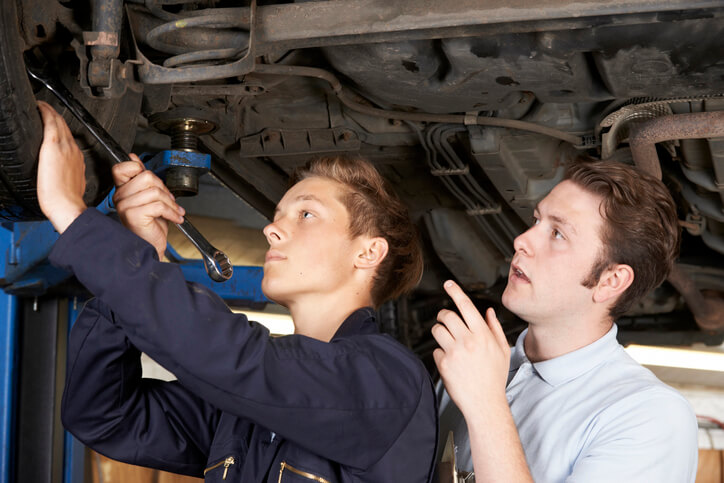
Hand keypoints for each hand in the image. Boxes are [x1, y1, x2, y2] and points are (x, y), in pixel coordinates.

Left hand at [36, 101, 86, 232]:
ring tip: (43, 106)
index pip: (69, 137)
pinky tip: (40, 107)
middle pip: (65, 126)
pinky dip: (46, 112)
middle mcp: (73, 150)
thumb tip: (64, 174)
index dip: (62, 126)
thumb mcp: (74, 183)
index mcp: (78, 158)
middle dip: (56, 115)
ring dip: (51, 112)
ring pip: (58, 122)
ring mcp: (64, 147)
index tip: (54, 122)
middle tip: (46, 107)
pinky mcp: (52, 146)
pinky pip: (50, 123)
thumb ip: (70, 174)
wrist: (66, 204)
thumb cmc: (68, 199)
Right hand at [112, 157, 184, 258]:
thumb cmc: (150, 225)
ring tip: (173, 211)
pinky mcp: (133, 215)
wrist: (150, 246)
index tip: (152, 181)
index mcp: (121, 190)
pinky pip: (158, 205)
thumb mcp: (149, 198)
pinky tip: (175, 218)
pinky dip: (171, 212)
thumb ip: (143, 180)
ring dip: (170, 202)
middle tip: (169, 200)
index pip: (122, 167)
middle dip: (164, 188)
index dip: (138, 168)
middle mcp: (119, 197)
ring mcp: (124, 206)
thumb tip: (134, 158)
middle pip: (146, 176)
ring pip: (154, 191)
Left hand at [432, 280, 510, 415]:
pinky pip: (436, 350)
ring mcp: (455, 352)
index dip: (455, 291)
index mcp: (482, 334)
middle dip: (443, 315)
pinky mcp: (444, 364)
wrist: (485, 403)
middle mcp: (468, 340)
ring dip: (439, 332)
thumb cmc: (495, 377)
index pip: (466, 306)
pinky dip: (441, 354)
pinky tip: (451, 362)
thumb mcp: (502, 350)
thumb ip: (494, 328)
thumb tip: (488, 312)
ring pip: (437, 330)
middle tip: (444, 319)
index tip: (448, 284)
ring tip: (447, 341)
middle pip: (447, 315)